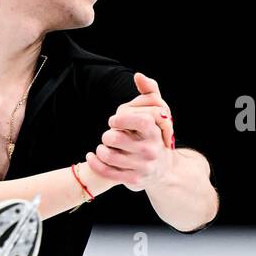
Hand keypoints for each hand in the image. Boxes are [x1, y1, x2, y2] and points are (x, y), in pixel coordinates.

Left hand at [86, 72, 173, 191]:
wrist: (163, 170)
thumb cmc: (152, 137)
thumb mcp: (155, 115)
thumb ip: (149, 92)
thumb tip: (138, 75)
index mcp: (155, 132)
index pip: (139, 120)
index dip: (121, 118)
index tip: (113, 120)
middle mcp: (150, 150)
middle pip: (116, 138)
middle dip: (107, 135)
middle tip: (109, 136)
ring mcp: (142, 167)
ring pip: (108, 155)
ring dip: (100, 149)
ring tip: (102, 147)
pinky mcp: (133, 180)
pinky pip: (105, 171)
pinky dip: (94, 162)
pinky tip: (92, 156)